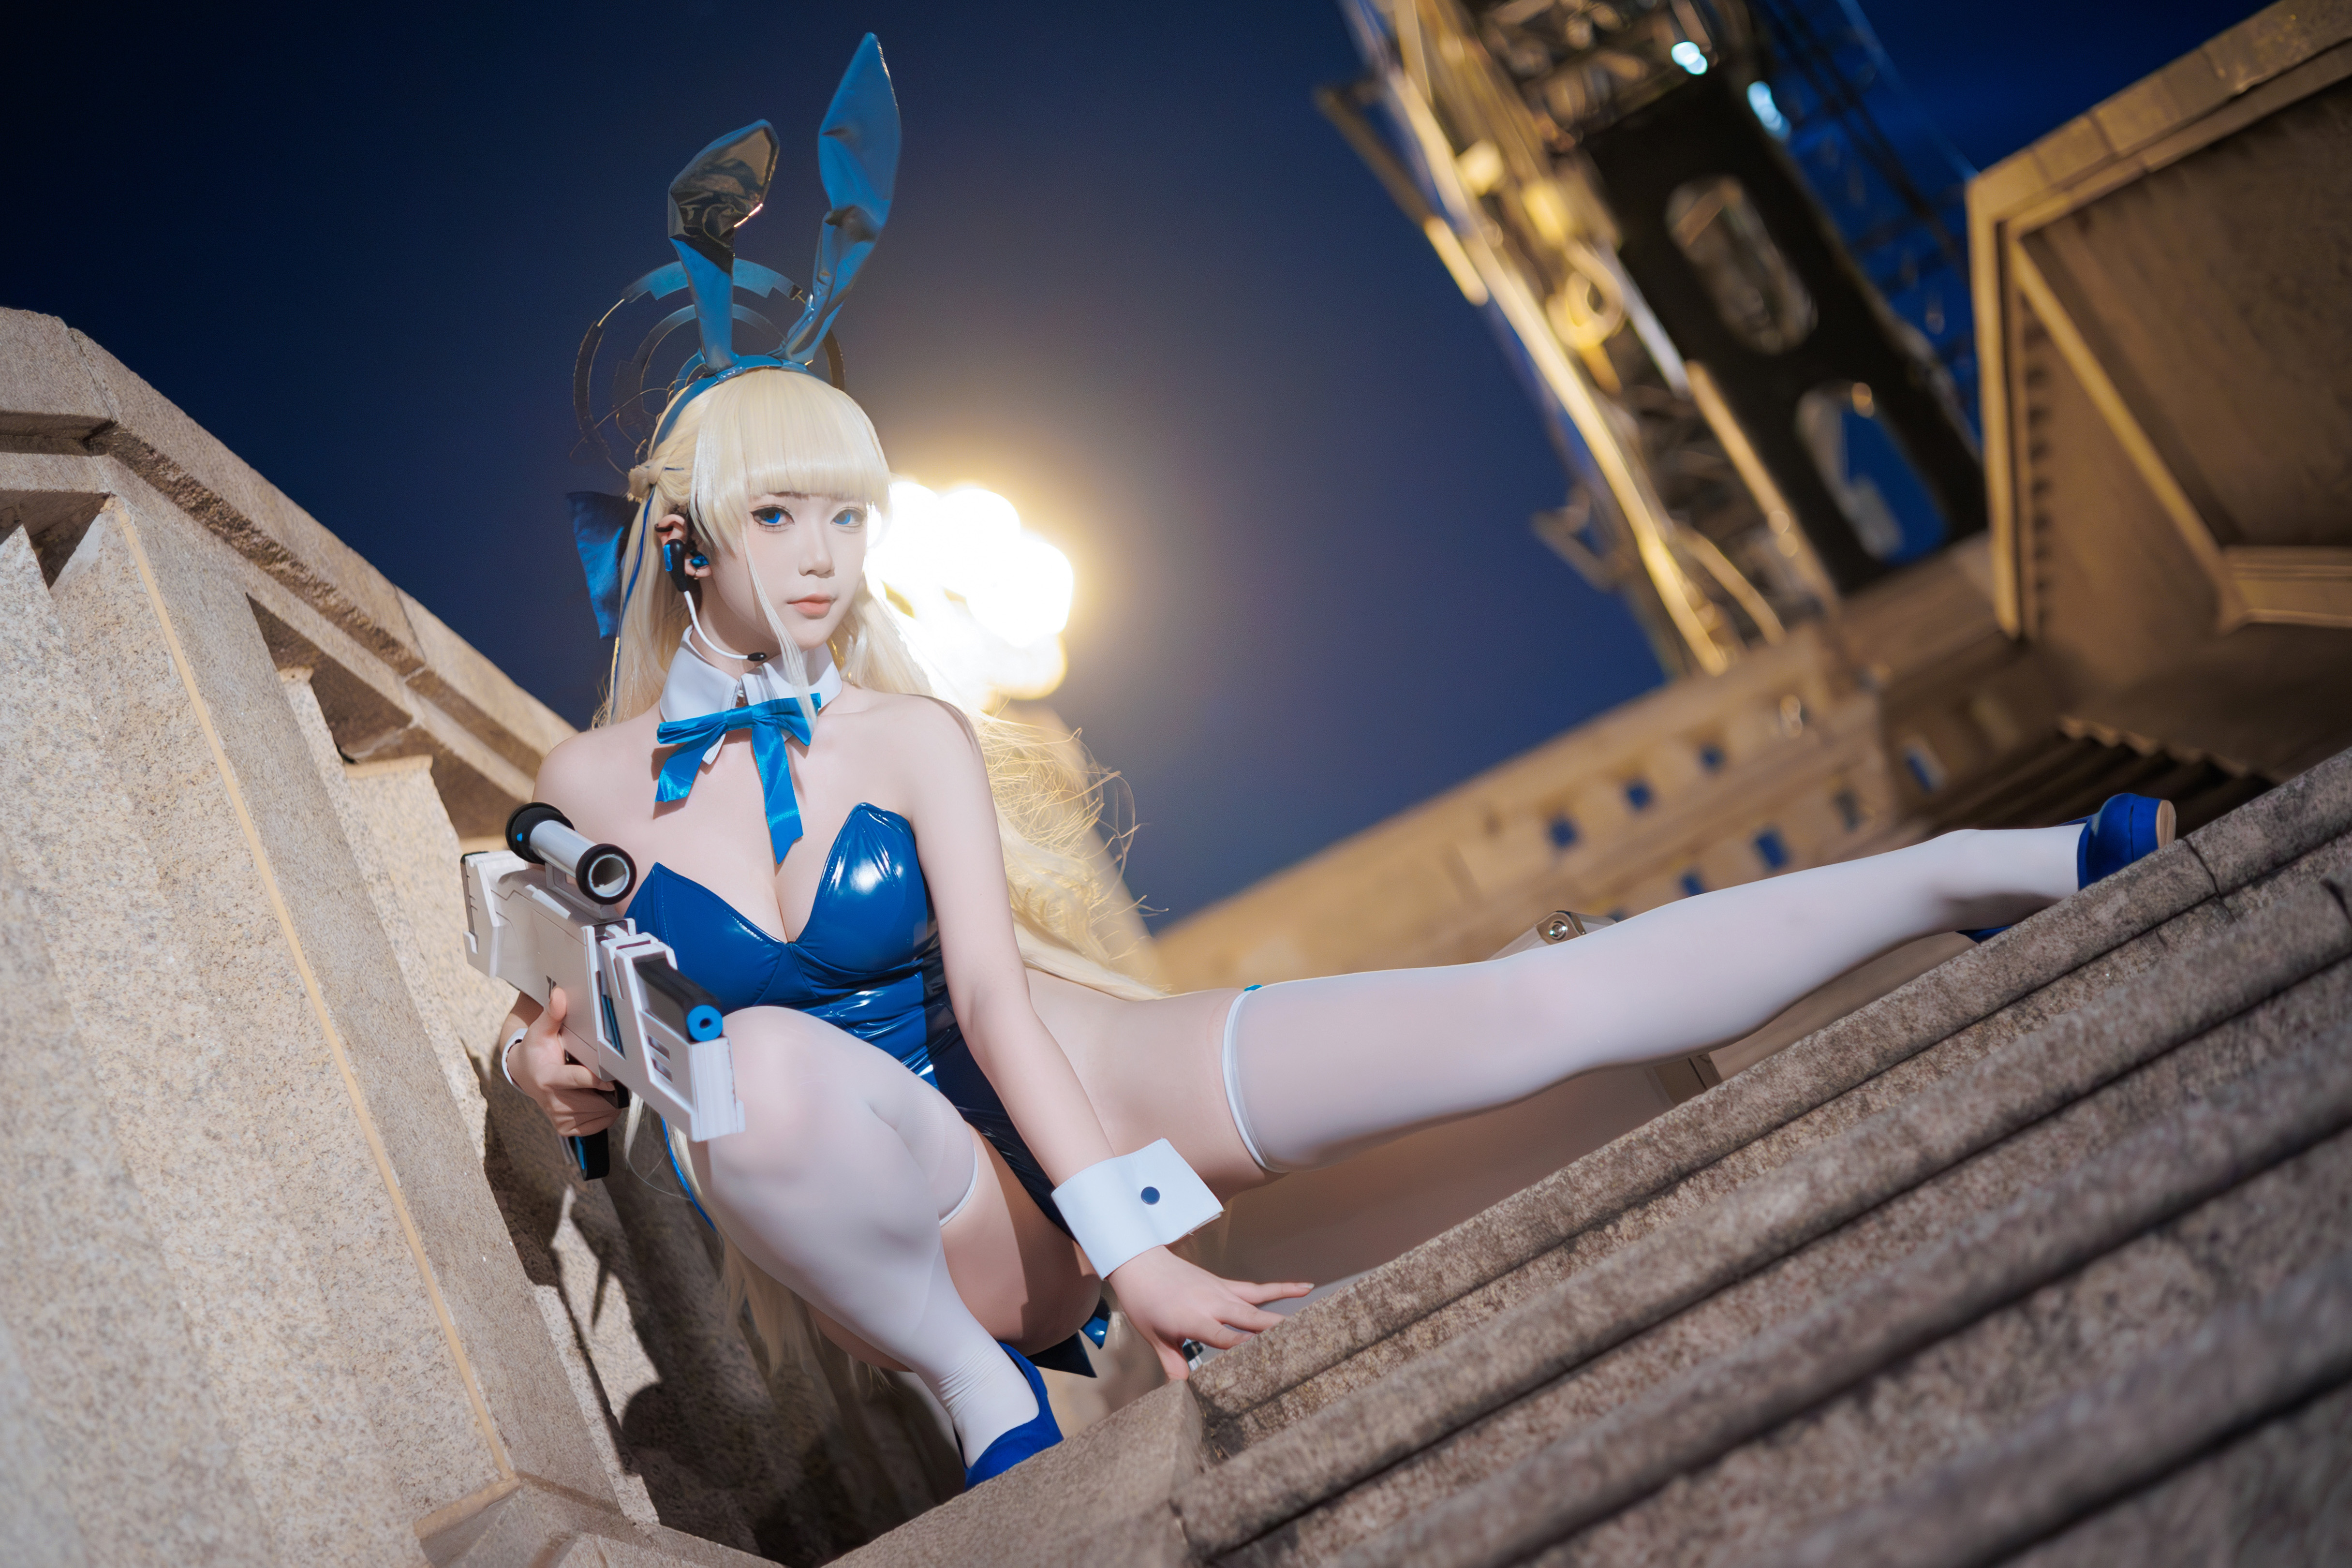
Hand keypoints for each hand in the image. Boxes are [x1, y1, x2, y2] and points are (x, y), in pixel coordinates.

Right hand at [505, 988, 617, 1137]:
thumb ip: (552, 1014)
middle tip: (616, 1074)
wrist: (525, 1074)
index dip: (599, 1079)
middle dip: (611, 1088)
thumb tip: (560, 995)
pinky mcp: (566, 1128)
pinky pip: (599, 1124)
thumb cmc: (537, 1051)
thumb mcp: (541, 1031)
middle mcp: (554, 1102)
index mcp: (549, 1078)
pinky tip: (599, 1097)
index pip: (579, 1080)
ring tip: (605, 1084)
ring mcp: (560, 1117)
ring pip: (602, 1113)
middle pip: (597, 1100)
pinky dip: (605, 1113)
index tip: (614, 1076)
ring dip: (610, 1100)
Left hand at [1106, 1246, 1312, 1380]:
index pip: (1225, 1337)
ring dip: (1284, 1313)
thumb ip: (1172, 1362)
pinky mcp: (1225, 1284)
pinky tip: (1304, 1287)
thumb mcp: (1154, 1336)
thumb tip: (1182, 1391)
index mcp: (1193, 1319)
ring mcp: (1221, 1291)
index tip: (1265, 1361)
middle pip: (1249, 1320)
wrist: (1139, 1262)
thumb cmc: (1144, 1300)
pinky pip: (1257, 1288)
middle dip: (1275, 1333)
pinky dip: (1281, 1288)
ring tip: (1312, 1319)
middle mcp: (1212, 1303)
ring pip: (1258, 1303)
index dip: (1244, 1349)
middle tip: (1302, 1343)